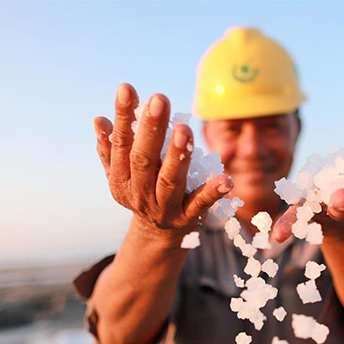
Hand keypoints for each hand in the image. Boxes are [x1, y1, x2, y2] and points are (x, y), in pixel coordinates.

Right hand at [94, 83, 232, 236]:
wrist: (158, 235)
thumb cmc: (142, 191)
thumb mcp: (122, 174)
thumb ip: (111, 149)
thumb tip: (100, 119)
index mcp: (121, 179)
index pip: (121, 144)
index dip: (123, 117)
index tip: (127, 88)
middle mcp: (140, 193)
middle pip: (144, 160)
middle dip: (151, 129)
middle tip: (159, 99)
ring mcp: (165, 207)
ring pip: (170, 180)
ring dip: (177, 155)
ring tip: (184, 129)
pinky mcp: (189, 217)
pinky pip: (201, 203)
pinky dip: (213, 191)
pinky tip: (225, 178)